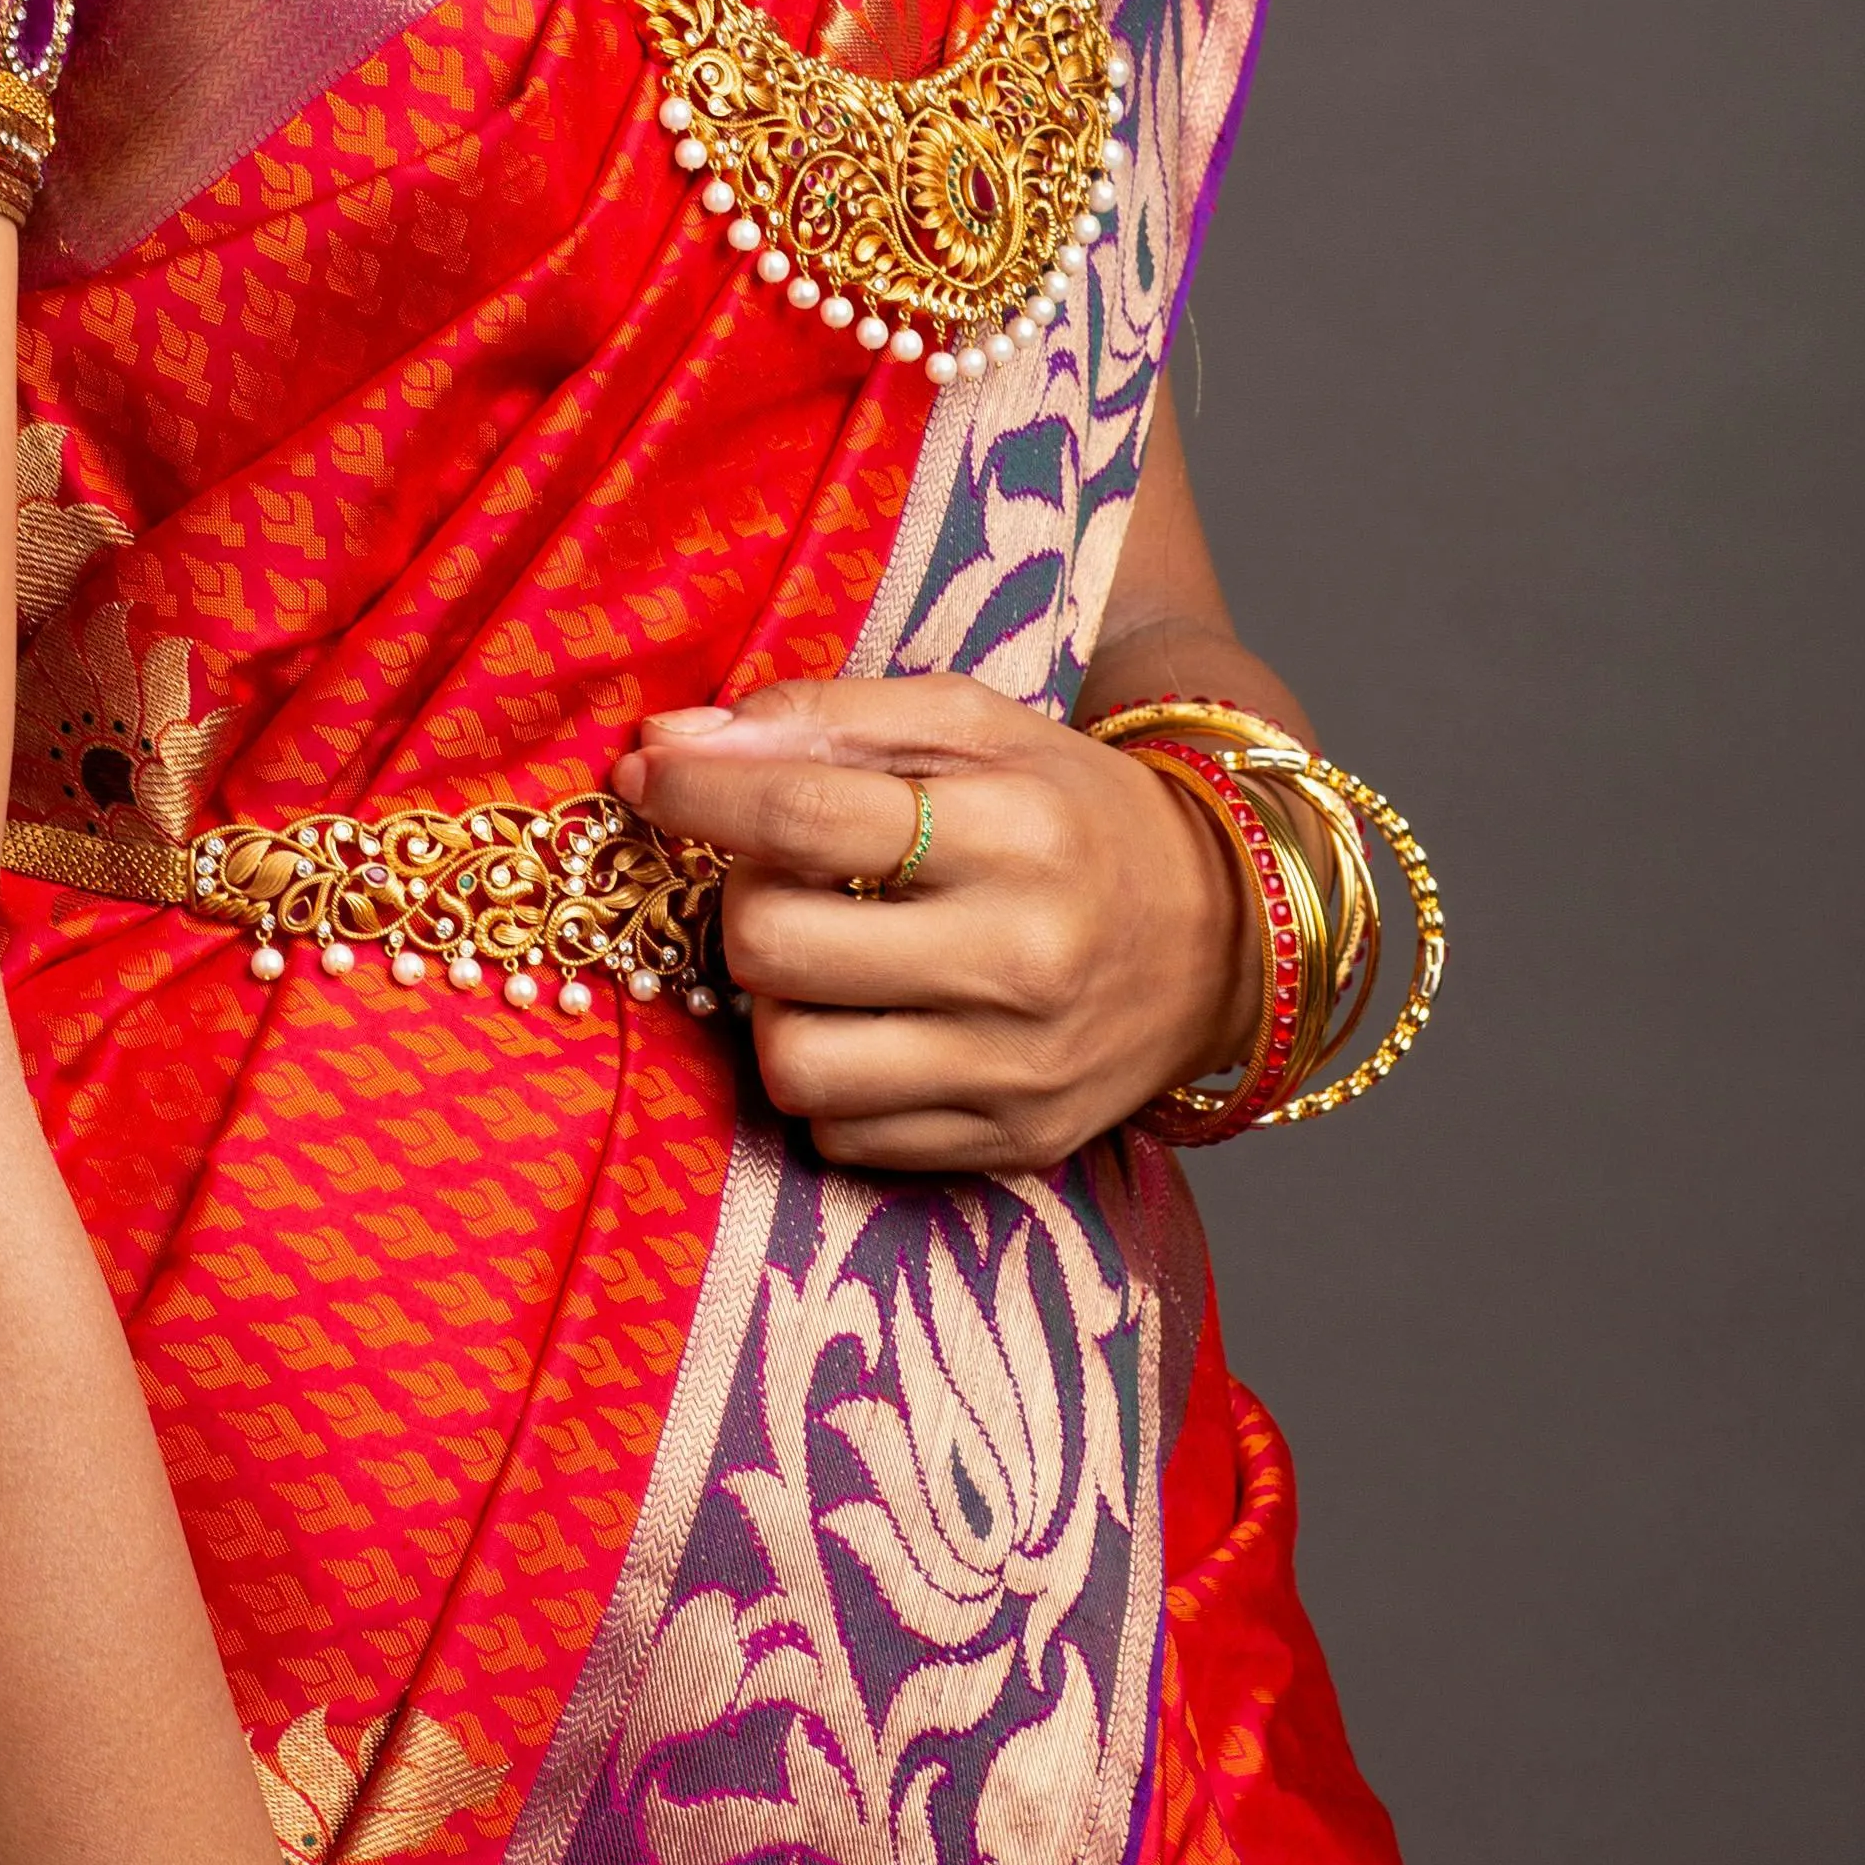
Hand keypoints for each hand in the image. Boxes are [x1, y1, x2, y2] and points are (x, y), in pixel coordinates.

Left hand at [613, 673, 1257, 1177]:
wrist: (1220, 935)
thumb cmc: (1072, 813)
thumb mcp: (975, 726)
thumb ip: (825, 718)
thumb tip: (672, 745)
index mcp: (1016, 830)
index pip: (806, 816)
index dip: (698, 795)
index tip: (644, 775)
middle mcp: (1021, 959)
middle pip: (775, 950)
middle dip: (742, 905)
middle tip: (777, 877)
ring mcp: (1016, 1070)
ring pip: (793, 1064)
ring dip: (777, 1006)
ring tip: (824, 961)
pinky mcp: (1010, 1146)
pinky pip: (841, 1135)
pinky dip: (830, 1078)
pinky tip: (873, 1024)